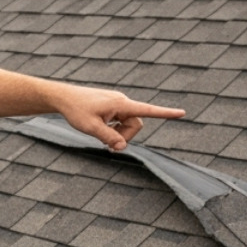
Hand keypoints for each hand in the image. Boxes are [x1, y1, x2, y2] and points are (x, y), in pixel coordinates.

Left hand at [48, 83, 184, 151]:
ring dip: (117, 134)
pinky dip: (113, 129)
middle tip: (107, 145)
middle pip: (136, 125)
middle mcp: (122, 102)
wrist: (64, 98)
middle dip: (125, 137)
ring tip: (100, 135)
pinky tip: (99, 127)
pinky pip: (119, 121)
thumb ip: (108, 138)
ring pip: (127, 125)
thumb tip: (122, 148)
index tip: (182, 113)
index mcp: (121, 104)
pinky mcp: (112, 107)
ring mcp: (117, 104)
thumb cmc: (76, 111)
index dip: (165, 113)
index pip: (148, 110)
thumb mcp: (91, 128)